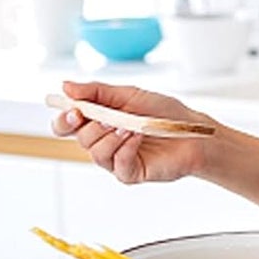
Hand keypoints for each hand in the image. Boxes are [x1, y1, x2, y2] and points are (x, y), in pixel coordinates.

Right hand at [49, 80, 208, 184]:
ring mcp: (116, 159)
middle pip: (80, 138)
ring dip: (111, 137)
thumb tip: (66, 86)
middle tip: (107, 119)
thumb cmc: (165, 113)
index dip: (64, 120)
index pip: (68, 125)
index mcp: (100, 121)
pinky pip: (117, 164)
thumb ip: (99, 91)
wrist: (194, 131)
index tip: (74, 111)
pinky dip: (126, 148)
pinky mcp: (130, 173)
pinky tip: (138, 137)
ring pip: (96, 152)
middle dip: (91, 127)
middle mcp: (105, 141)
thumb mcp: (131, 95)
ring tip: (130, 127)